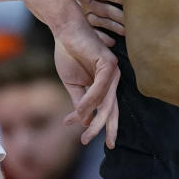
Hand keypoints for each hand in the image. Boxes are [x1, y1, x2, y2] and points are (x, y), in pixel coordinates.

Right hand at [54, 22, 119, 147]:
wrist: (65, 33)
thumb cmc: (69, 55)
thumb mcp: (73, 84)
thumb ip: (80, 102)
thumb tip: (85, 122)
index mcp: (106, 84)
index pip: (110, 108)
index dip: (108, 125)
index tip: (104, 144)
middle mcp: (113, 79)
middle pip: (113, 107)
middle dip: (108, 127)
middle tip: (105, 145)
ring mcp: (113, 71)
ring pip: (106, 100)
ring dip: (94, 119)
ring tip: (85, 134)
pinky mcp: (108, 63)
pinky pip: (100, 86)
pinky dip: (90, 101)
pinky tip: (82, 111)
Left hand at [60, 0, 124, 36]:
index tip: (124, 0)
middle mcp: (86, 1)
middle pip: (104, 9)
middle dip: (117, 15)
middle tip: (128, 21)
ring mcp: (82, 11)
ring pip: (101, 20)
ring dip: (112, 26)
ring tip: (123, 32)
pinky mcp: (77, 22)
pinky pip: (91, 30)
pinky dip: (100, 36)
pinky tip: (109, 42)